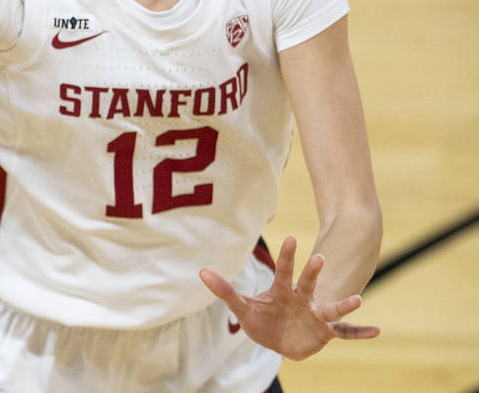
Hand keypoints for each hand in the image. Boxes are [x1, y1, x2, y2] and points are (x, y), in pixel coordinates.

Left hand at [199, 236, 379, 359]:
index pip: (284, 270)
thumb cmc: (262, 320)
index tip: (292, 238)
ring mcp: (315, 315)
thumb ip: (225, 290)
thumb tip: (201, 271)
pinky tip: (378, 331)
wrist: (279, 342)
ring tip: (359, 299)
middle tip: (319, 256)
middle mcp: (302, 299)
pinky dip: (359, 332)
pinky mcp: (325, 333)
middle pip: (307, 284)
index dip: (287, 256)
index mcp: (282, 290)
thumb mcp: (242, 307)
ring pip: (330, 308)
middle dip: (312, 273)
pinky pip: (345, 332)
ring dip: (343, 304)